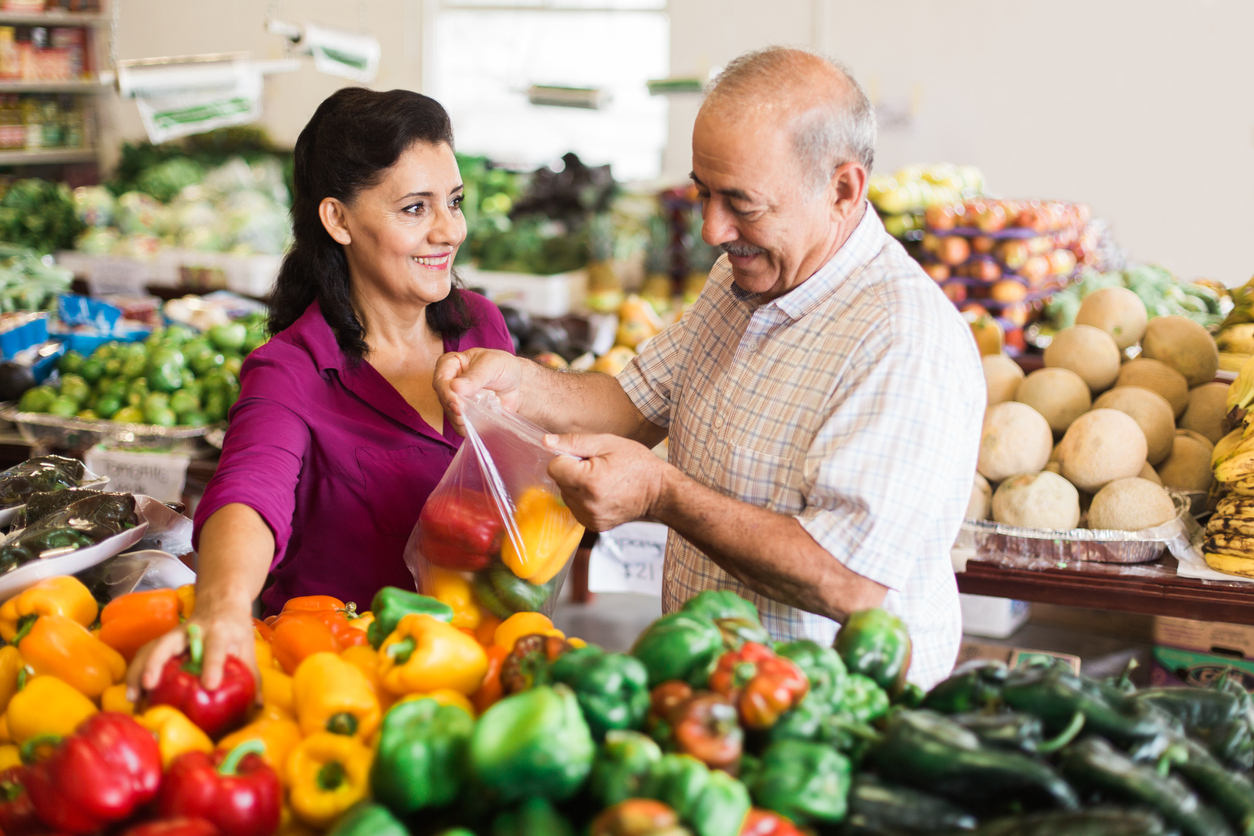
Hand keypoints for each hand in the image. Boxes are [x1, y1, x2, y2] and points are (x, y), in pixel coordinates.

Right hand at [126, 600, 259, 701]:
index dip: (213, 664)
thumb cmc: (235, 628)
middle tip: (149, 685)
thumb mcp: (247, 647)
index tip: (210, 684)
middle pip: (169, 643)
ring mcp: (175, 634)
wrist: (221, 602)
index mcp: (220, 631)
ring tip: (133, 697)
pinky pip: (146, 654)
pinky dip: (136, 672)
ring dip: (138, 671)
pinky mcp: (164, 640)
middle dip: (157, 663)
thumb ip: (252, 676)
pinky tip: (134, 692)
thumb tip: (258, 706)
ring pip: (151, 648)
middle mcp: (193, 630)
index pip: (216, 647)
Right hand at [433, 348, 523, 434]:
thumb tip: (455, 387)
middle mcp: (450, 381)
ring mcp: (456, 399)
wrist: (516, 382)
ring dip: (459, 420)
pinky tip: (473, 427)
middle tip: (464, 414)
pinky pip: (459, 424)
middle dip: (453, 408)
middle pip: (443, 398)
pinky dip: (465, 428)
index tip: (456, 403)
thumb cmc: (503, 366)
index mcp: (452, 363)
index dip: (446, 392)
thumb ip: (475, 376)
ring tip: (472, 421)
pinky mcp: (464, 413)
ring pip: (450, 413)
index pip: (441, 378)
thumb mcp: (492, 365)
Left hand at [544, 432, 670, 530]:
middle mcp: (587, 503)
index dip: (568, 458)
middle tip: (599, 468)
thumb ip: (573, 442)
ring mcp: (590, 517)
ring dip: (577, 486)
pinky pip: (575, 507)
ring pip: (566, 495)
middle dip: (573, 472)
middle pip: (559, 481)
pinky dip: (584, 499)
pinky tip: (602, 493)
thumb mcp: (607, 443)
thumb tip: (546, 441)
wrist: (660, 492)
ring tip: (602, 480)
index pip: (554, 467)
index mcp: (589, 481)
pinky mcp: (593, 525)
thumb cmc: (637, 464)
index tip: (587, 458)